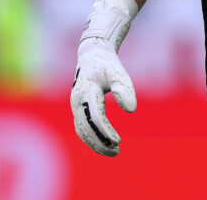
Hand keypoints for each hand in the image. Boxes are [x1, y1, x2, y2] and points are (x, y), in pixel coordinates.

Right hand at [70, 37, 136, 155]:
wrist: (92, 55)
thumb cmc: (108, 65)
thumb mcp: (120, 75)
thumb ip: (125, 90)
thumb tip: (131, 110)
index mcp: (87, 90)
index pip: (94, 117)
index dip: (105, 132)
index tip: (118, 141)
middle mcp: (77, 99)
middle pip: (85, 128)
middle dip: (99, 142)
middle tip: (116, 151)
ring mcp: (75, 104)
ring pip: (81, 130)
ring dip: (94, 143)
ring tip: (113, 151)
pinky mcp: (77, 107)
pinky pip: (81, 127)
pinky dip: (91, 138)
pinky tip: (104, 143)